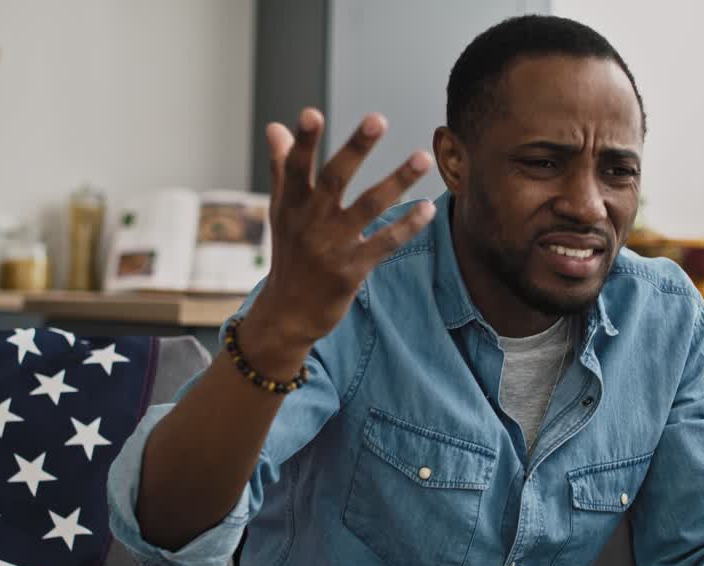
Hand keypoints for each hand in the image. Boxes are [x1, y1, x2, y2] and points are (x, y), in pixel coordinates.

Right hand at [253, 108, 436, 346]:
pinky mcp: (351, 271)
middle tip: (377, 119)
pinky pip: (385, 243)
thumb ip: (282, 168)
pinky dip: (407, 226)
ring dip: (397, 181)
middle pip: (334, 179)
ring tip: (422, 157)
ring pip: (368, 207)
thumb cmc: (289, 254)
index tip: (311, 113)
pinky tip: (427, 208)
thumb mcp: (281, 212)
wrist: (288, 314)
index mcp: (291, 204)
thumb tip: (275, 127)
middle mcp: (310, 222)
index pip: (295, 167)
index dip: (303, 142)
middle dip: (355, 148)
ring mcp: (331, 247)